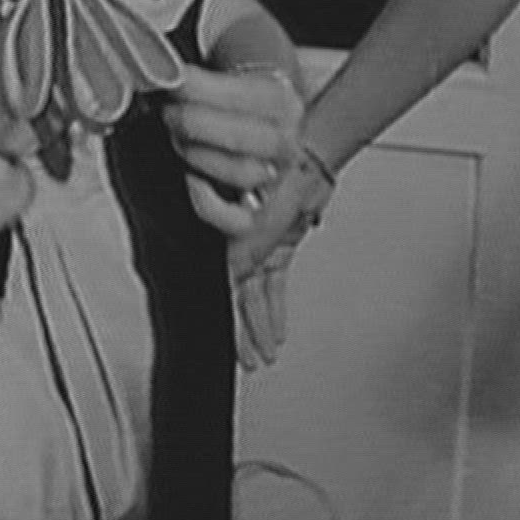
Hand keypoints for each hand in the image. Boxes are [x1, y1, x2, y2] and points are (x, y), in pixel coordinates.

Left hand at [163, 64, 303, 237]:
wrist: (248, 139)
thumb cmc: (225, 111)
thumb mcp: (222, 83)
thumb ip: (195, 80)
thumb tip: (159, 71)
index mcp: (281, 103)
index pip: (254, 95)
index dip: (205, 89)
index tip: (172, 82)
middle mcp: (285, 142)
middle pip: (251, 137)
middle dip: (198, 123)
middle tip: (169, 114)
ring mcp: (274, 180)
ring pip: (247, 174)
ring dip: (201, 157)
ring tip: (178, 142)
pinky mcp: (257, 214)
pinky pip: (241, 222)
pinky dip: (210, 206)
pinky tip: (191, 183)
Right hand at [226, 151, 334, 371]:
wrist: (306, 158)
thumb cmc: (276, 171)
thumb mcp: (255, 213)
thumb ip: (228, 231)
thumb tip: (213, 249)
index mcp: (224, 241)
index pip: (216, 286)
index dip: (217, 316)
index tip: (216, 341)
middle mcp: (235, 248)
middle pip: (233, 300)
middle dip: (239, 335)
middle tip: (242, 361)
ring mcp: (256, 250)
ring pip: (254, 300)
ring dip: (258, 330)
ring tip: (261, 357)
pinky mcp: (277, 250)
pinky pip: (273, 288)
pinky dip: (274, 312)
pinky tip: (276, 333)